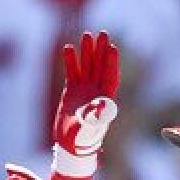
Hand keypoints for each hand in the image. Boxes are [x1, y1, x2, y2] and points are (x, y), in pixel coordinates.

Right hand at [53, 31, 120, 160]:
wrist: (70, 145)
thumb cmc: (81, 141)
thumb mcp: (88, 130)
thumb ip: (94, 118)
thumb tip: (102, 107)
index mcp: (104, 100)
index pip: (109, 77)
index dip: (111, 63)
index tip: (112, 48)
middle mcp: (96, 91)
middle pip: (100, 67)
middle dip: (101, 51)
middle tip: (103, 34)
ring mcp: (85, 89)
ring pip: (87, 66)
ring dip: (87, 52)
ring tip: (86, 35)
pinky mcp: (73, 90)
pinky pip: (72, 72)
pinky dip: (71, 61)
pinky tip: (68, 48)